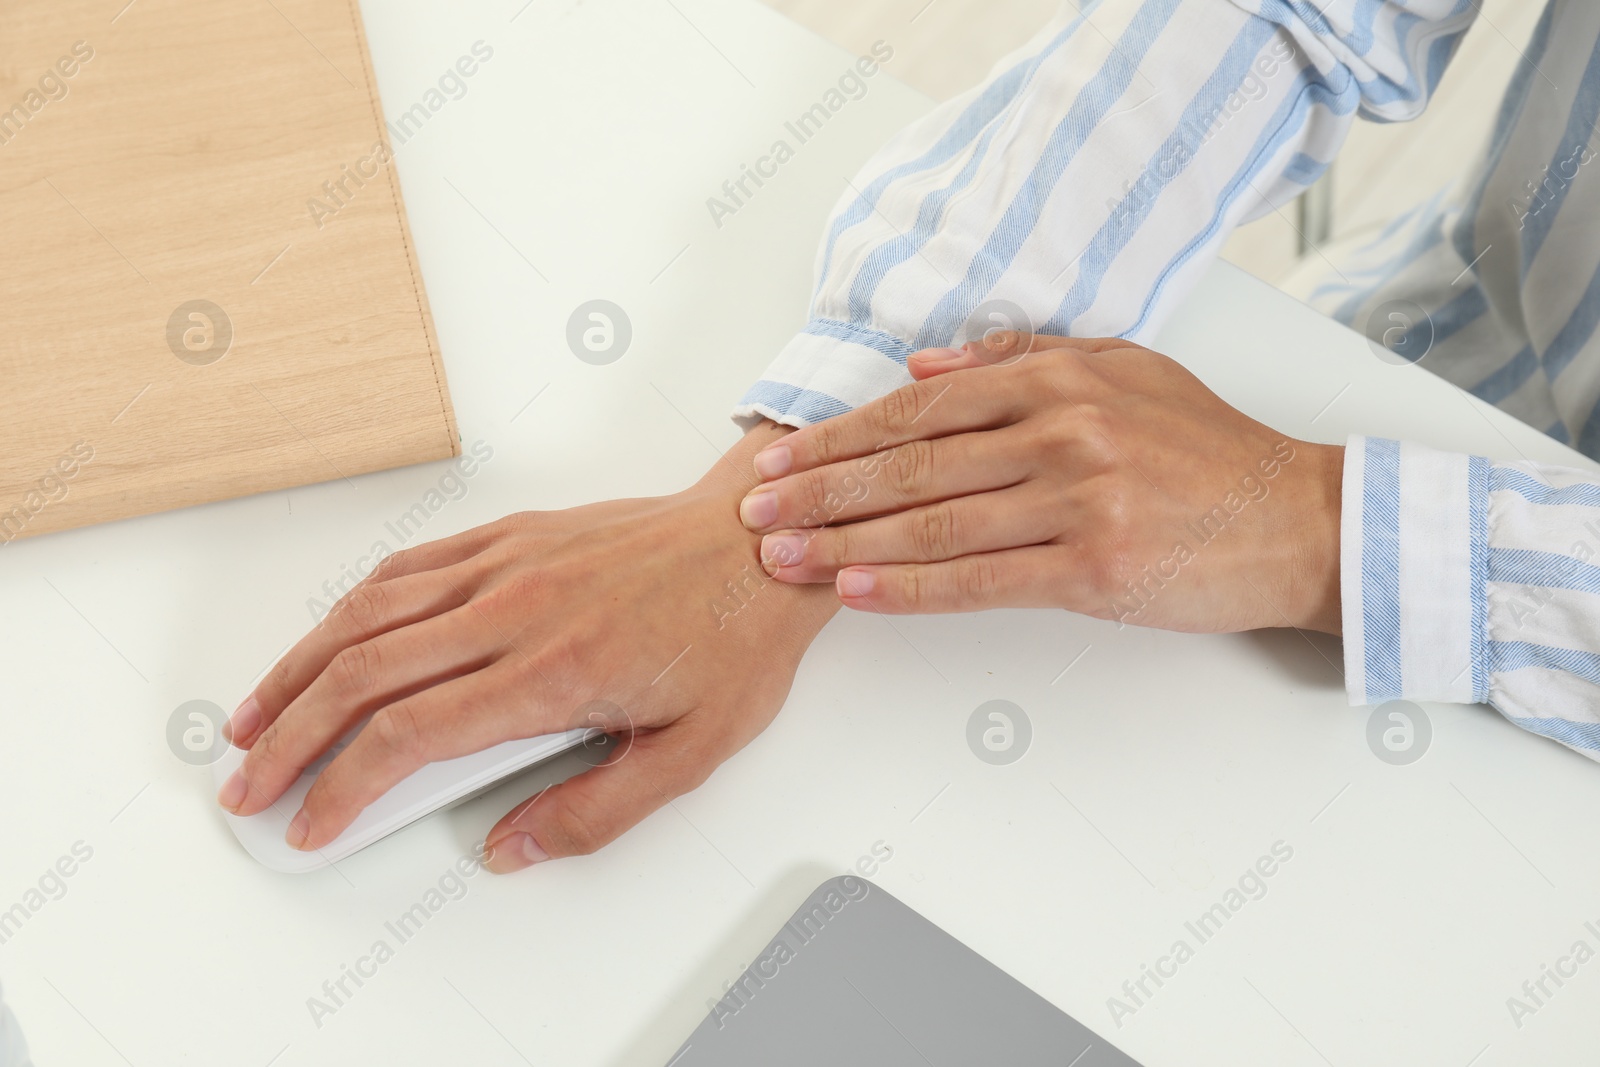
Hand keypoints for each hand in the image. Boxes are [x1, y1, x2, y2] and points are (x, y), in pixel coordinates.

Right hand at [217, 422, 837, 871]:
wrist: (761, 544)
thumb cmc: (733, 640)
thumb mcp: (691, 752)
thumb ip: (595, 810)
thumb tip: (508, 846)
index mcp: (553, 671)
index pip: (408, 734)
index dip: (341, 787)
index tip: (310, 825)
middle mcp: (514, 610)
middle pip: (362, 673)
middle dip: (288, 737)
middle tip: (249, 786)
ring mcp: (506, 564)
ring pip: (366, 613)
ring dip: (296, 668)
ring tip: (253, 717)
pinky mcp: (511, 535)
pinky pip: (407, 566)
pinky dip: (351, 606)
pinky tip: (328, 638)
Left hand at [737, 332, 1342, 633]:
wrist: (1298, 519)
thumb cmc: (1208, 450)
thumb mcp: (1125, 370)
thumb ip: (1023, 357)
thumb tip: (925, 360)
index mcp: (1058, 379)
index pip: (921, 404)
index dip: (841, 432)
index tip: (781, 451)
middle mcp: (1061, 429)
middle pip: (912, 461)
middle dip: (821, 486)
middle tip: (753, 505)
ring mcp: (1078, 498)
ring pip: (934, 520)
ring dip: (845, 540)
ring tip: (782, 554)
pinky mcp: (1095, 565)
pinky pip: (982, 579)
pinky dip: (911, 587)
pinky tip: (858, 592)